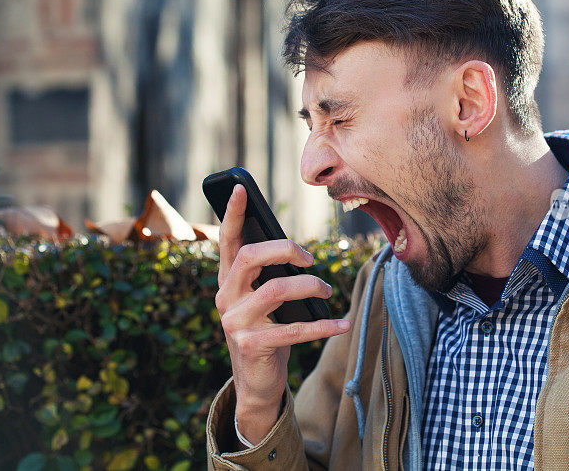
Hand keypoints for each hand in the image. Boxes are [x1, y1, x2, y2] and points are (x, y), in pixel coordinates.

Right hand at [215, 184, 350, 443]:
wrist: (254, 381)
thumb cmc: (265, 328)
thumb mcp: (262, 298)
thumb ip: (269, 274)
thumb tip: (297, 249)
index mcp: (228, 280)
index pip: (227, 240)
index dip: (233, 213)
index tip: (242, 188)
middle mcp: (226, 297)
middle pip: (250, 257)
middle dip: (286, 249)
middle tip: (311, 258)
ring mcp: (235, 323)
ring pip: (275, 289)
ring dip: (310, 286)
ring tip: (327, 289)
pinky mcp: (252, 345)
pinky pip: (294, 329)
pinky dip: (323, 325)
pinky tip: (342, 323)